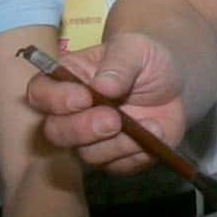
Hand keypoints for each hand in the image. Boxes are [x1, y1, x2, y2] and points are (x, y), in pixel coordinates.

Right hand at [27, 34, 189, 175]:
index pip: (40, 93)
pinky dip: (139, 153)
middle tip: (112, 119)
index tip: (84, 97)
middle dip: (82, 129)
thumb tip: (102, 86)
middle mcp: (71, 114)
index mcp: (67, 81)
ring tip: (148, 126)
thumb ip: (118, 63)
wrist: (176, 84)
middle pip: (55, 132)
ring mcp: (92, 140)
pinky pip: (119, 166)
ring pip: (88, 155)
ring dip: (117, 144)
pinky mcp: (116, 158)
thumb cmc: (146, 60)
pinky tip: (157, 132)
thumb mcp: (135, 49)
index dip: (55, 100)